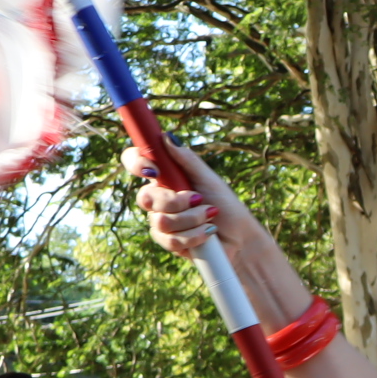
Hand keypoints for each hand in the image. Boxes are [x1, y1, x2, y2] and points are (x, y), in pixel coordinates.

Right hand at [121, 143, 251, 258]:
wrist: (240, 238)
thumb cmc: (227, 205)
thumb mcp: (209, 179)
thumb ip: (187, 160)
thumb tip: (166, 136)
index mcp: (166, 177)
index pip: (136, 163)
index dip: (136, 164)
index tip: (154, 171)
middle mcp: (159, 198)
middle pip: (146, 197)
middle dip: (176, 201)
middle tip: (199, 199)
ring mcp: (161, 220)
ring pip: (160, 221)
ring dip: (192, 219)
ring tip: (210, 217)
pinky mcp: (167, 241)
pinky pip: (169, 239)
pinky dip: (194, 236)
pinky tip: (208, 233)